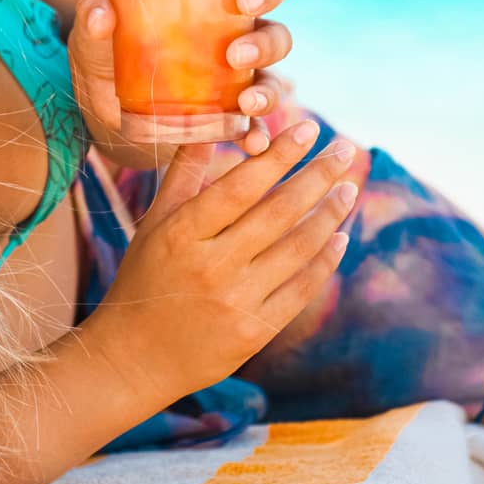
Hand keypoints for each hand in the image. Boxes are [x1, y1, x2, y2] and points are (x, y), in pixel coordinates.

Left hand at [67, 0, 295, 160]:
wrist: (101, 106)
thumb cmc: (106, 49)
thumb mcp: (96, 28)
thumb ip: (94, 12)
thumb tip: (100, 13)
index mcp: (217, 0)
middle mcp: (236, 37)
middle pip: (276, 34)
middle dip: (266, 44)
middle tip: (236, 55)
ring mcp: (237, 80)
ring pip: (274, 80)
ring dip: (268, 92)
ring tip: (246, 103)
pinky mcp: (228, 117)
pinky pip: (256, 125)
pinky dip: (258, 133)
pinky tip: (252, 142)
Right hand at [84, 117, 358, 426]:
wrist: (134, 357)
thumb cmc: (144, 280)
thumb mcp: (154, 224)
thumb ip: (184, 175)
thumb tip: (211, 125)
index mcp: (182, 233)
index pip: (241, 185)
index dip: (279, 155)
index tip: (307, 128)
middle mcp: (210, 265)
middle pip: (277, 212)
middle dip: (317, 176)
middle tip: (344, 149)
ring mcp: (235, 301)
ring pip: (296, 249)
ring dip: (329, 216)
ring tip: (349, 189)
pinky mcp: (254, 332)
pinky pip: (300, 290)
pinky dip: (324, 262)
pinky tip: (340, 238)